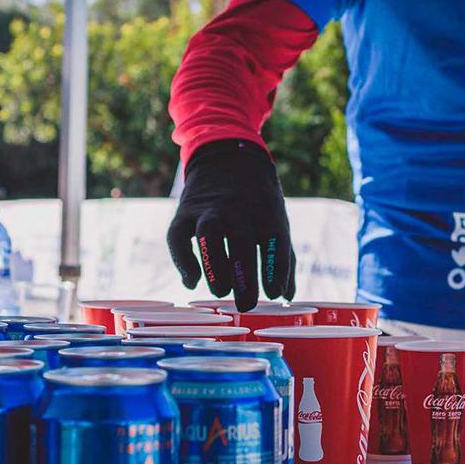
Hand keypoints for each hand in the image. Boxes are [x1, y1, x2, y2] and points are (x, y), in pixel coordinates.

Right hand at [166, 138, 295, 310]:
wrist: (227, 158)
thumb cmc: (258, 201)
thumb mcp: (276, 220)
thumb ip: (282, 259)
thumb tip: (286, 297)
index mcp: (267, 211)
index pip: (274, 240)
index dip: (275, 268)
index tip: (274, 294)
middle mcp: (238, 208)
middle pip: (242, 241)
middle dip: (244, 276)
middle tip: (246, 305)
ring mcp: (210, 209)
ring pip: (210, 235)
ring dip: (214, 265)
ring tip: (220, 292)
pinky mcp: (184, 212)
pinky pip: (178, 236)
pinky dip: (183, 260)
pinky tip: (192, 282)